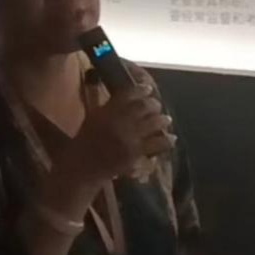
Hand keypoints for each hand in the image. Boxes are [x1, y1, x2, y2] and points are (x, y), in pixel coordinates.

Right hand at [60, 84, 174, 185]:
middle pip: (144, 106)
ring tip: (166, 119)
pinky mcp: (135, 154)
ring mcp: (128, 139)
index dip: (141, 89)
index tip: (147, 88)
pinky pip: (157, 144)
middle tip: (157, 105)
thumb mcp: (93, 117)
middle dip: (154, 104)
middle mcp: (118, 122)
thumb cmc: (86, 140)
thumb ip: (109, 106)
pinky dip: (166, 140)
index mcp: (106, 111)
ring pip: (154, 123)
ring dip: (163, 120)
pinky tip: (171, 138)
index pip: (127, 94)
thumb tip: (128, 96)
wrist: (83, 165)